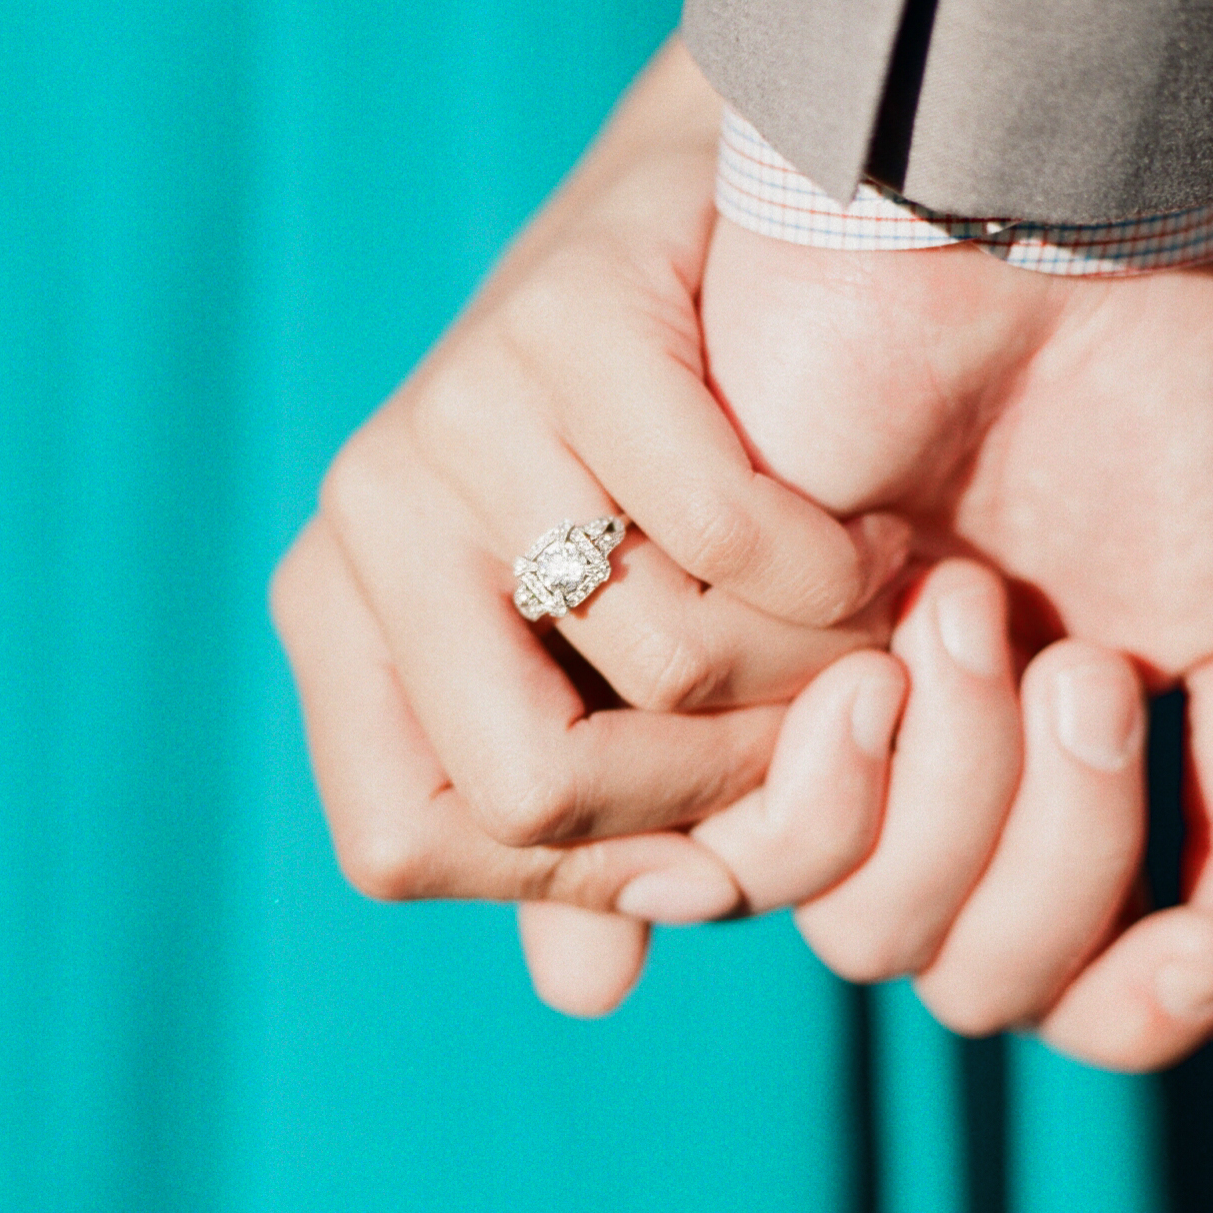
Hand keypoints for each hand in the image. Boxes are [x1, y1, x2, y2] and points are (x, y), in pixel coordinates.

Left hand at [271, 42, 920, 993]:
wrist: (732, 219)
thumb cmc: (670, 472)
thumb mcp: (611, 663)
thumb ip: (595, 828)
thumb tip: (583, 993)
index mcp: (341, 609)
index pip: (403, 840)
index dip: (575, 880)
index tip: (710, 853)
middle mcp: (366, 507)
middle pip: (527, 790)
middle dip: (710, 804)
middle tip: (811, 742)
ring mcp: (455, 404)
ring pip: (660, 676)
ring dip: (803, 688)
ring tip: (854, 634)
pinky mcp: (566, 322)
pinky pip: (735, 544)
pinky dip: (838, 576)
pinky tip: (871, 541)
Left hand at [699, 188, 1212, 1070]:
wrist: (1043, 224)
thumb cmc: (1170, 393)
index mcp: (1047, 777)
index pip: (1061, 992)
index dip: (1135, 1005)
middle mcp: (924, 774)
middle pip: (960, 976)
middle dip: (1053, 848)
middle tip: (1076, 661)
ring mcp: (809, 721)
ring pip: (852, 919)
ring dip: (951, 781)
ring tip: (967, 598)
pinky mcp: (701, 654)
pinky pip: (743, 813)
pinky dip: (839, 710)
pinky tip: (881, 571)